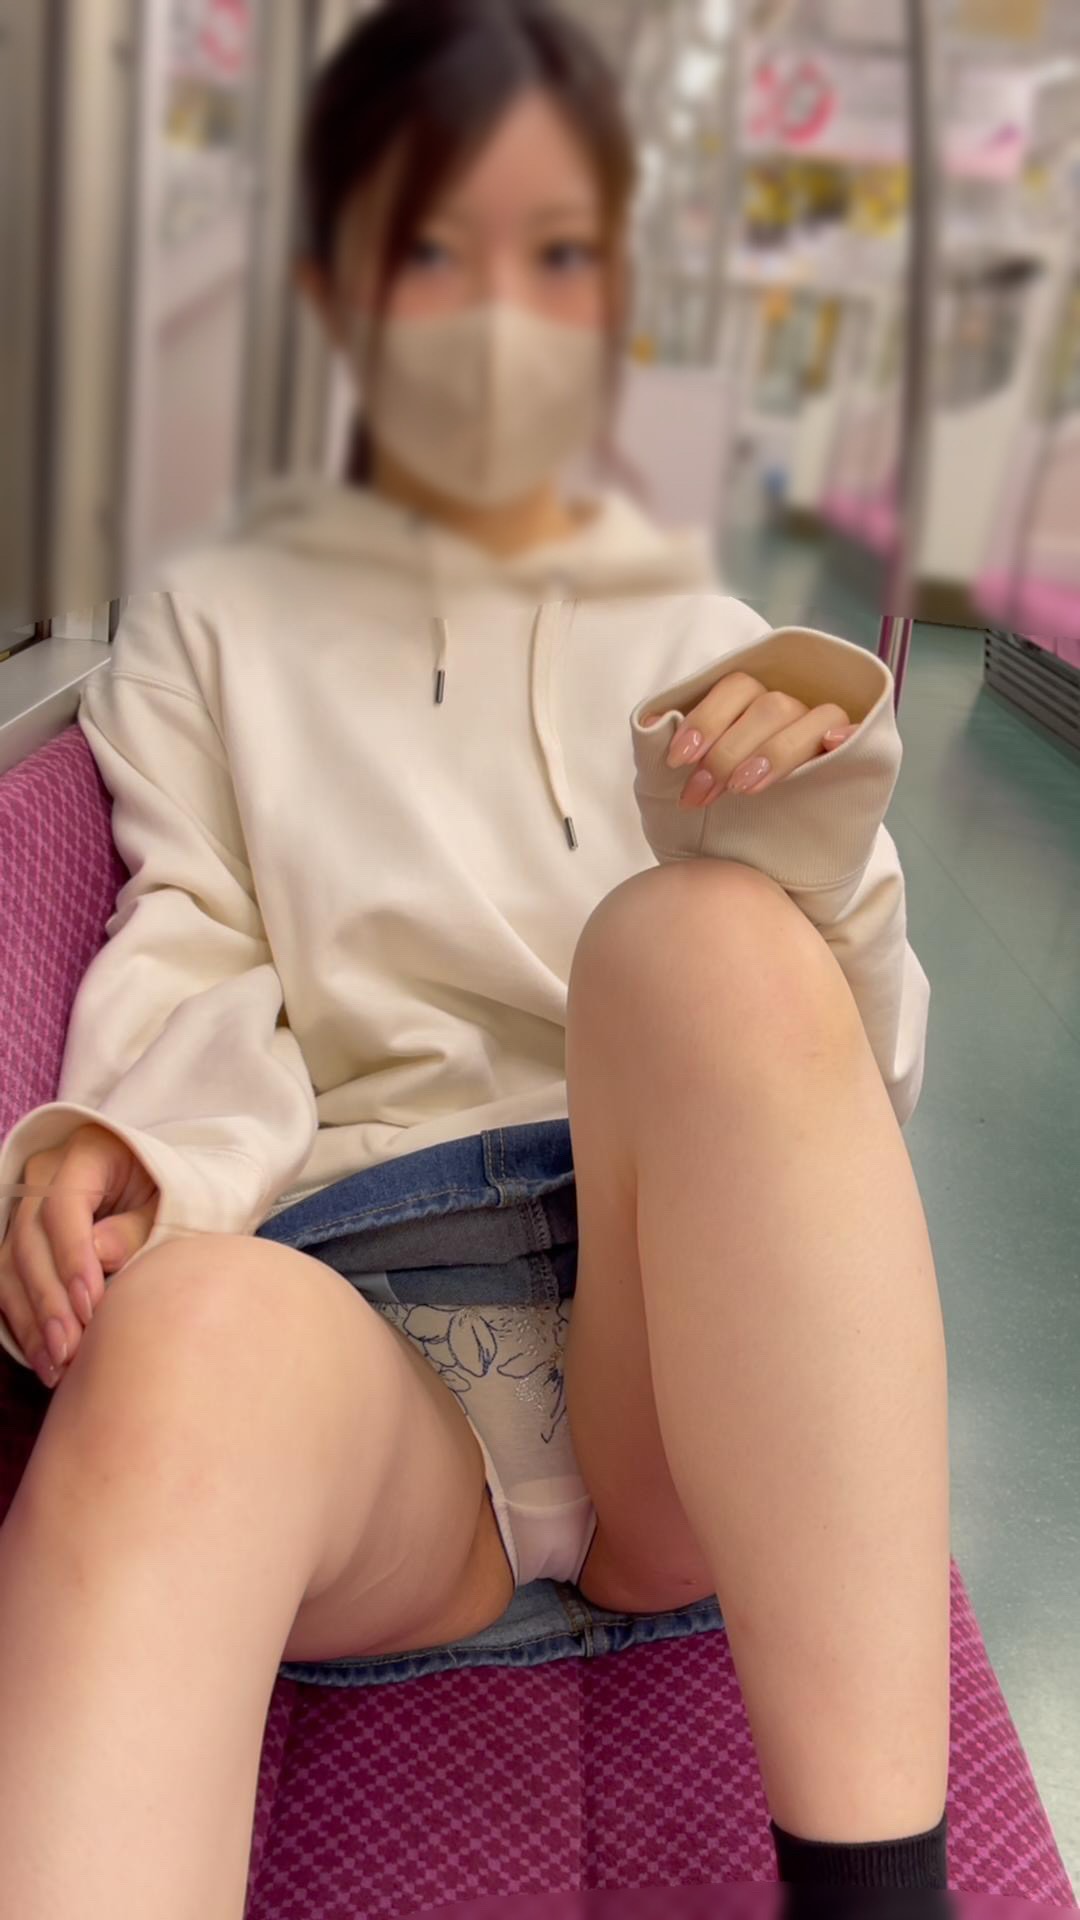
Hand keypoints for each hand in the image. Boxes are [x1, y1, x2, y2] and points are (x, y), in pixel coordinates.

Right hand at [0, 1125, 159, 1389]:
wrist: (162, 1186)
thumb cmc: (172, 1191)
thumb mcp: (170, 1199)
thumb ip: (138, 1226)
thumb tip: (99, 1254)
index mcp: (86, 1151)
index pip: (63, 1205)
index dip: (72, 1256)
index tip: (91, 1304)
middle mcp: (45, 1176)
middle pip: (29, 1240)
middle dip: (49, 1300)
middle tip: (71, 1348)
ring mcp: (27, 1207)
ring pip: (10, 1266)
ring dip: (32, 1320)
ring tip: (57, 1365)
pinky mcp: (22, 1241)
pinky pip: (9, 1283)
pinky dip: (25, 1323)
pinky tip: (46, 1360)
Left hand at [644, 671, 857, 810]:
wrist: (768, 869)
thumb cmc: (726, 820)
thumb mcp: (696, 785)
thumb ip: (683, 753)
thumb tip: (650, 724)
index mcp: (752, 707)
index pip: (736, 688)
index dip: (706, 718)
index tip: (677, 760)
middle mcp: (792, 711)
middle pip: (768, 705)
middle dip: (728, 750)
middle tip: (702, 794)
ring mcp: (824, 732)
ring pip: (810, 717)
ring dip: (773, 752)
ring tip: (744, 789)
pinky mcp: (855, 755)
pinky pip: (857, 730)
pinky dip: (843, 734)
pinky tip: (833, 746)